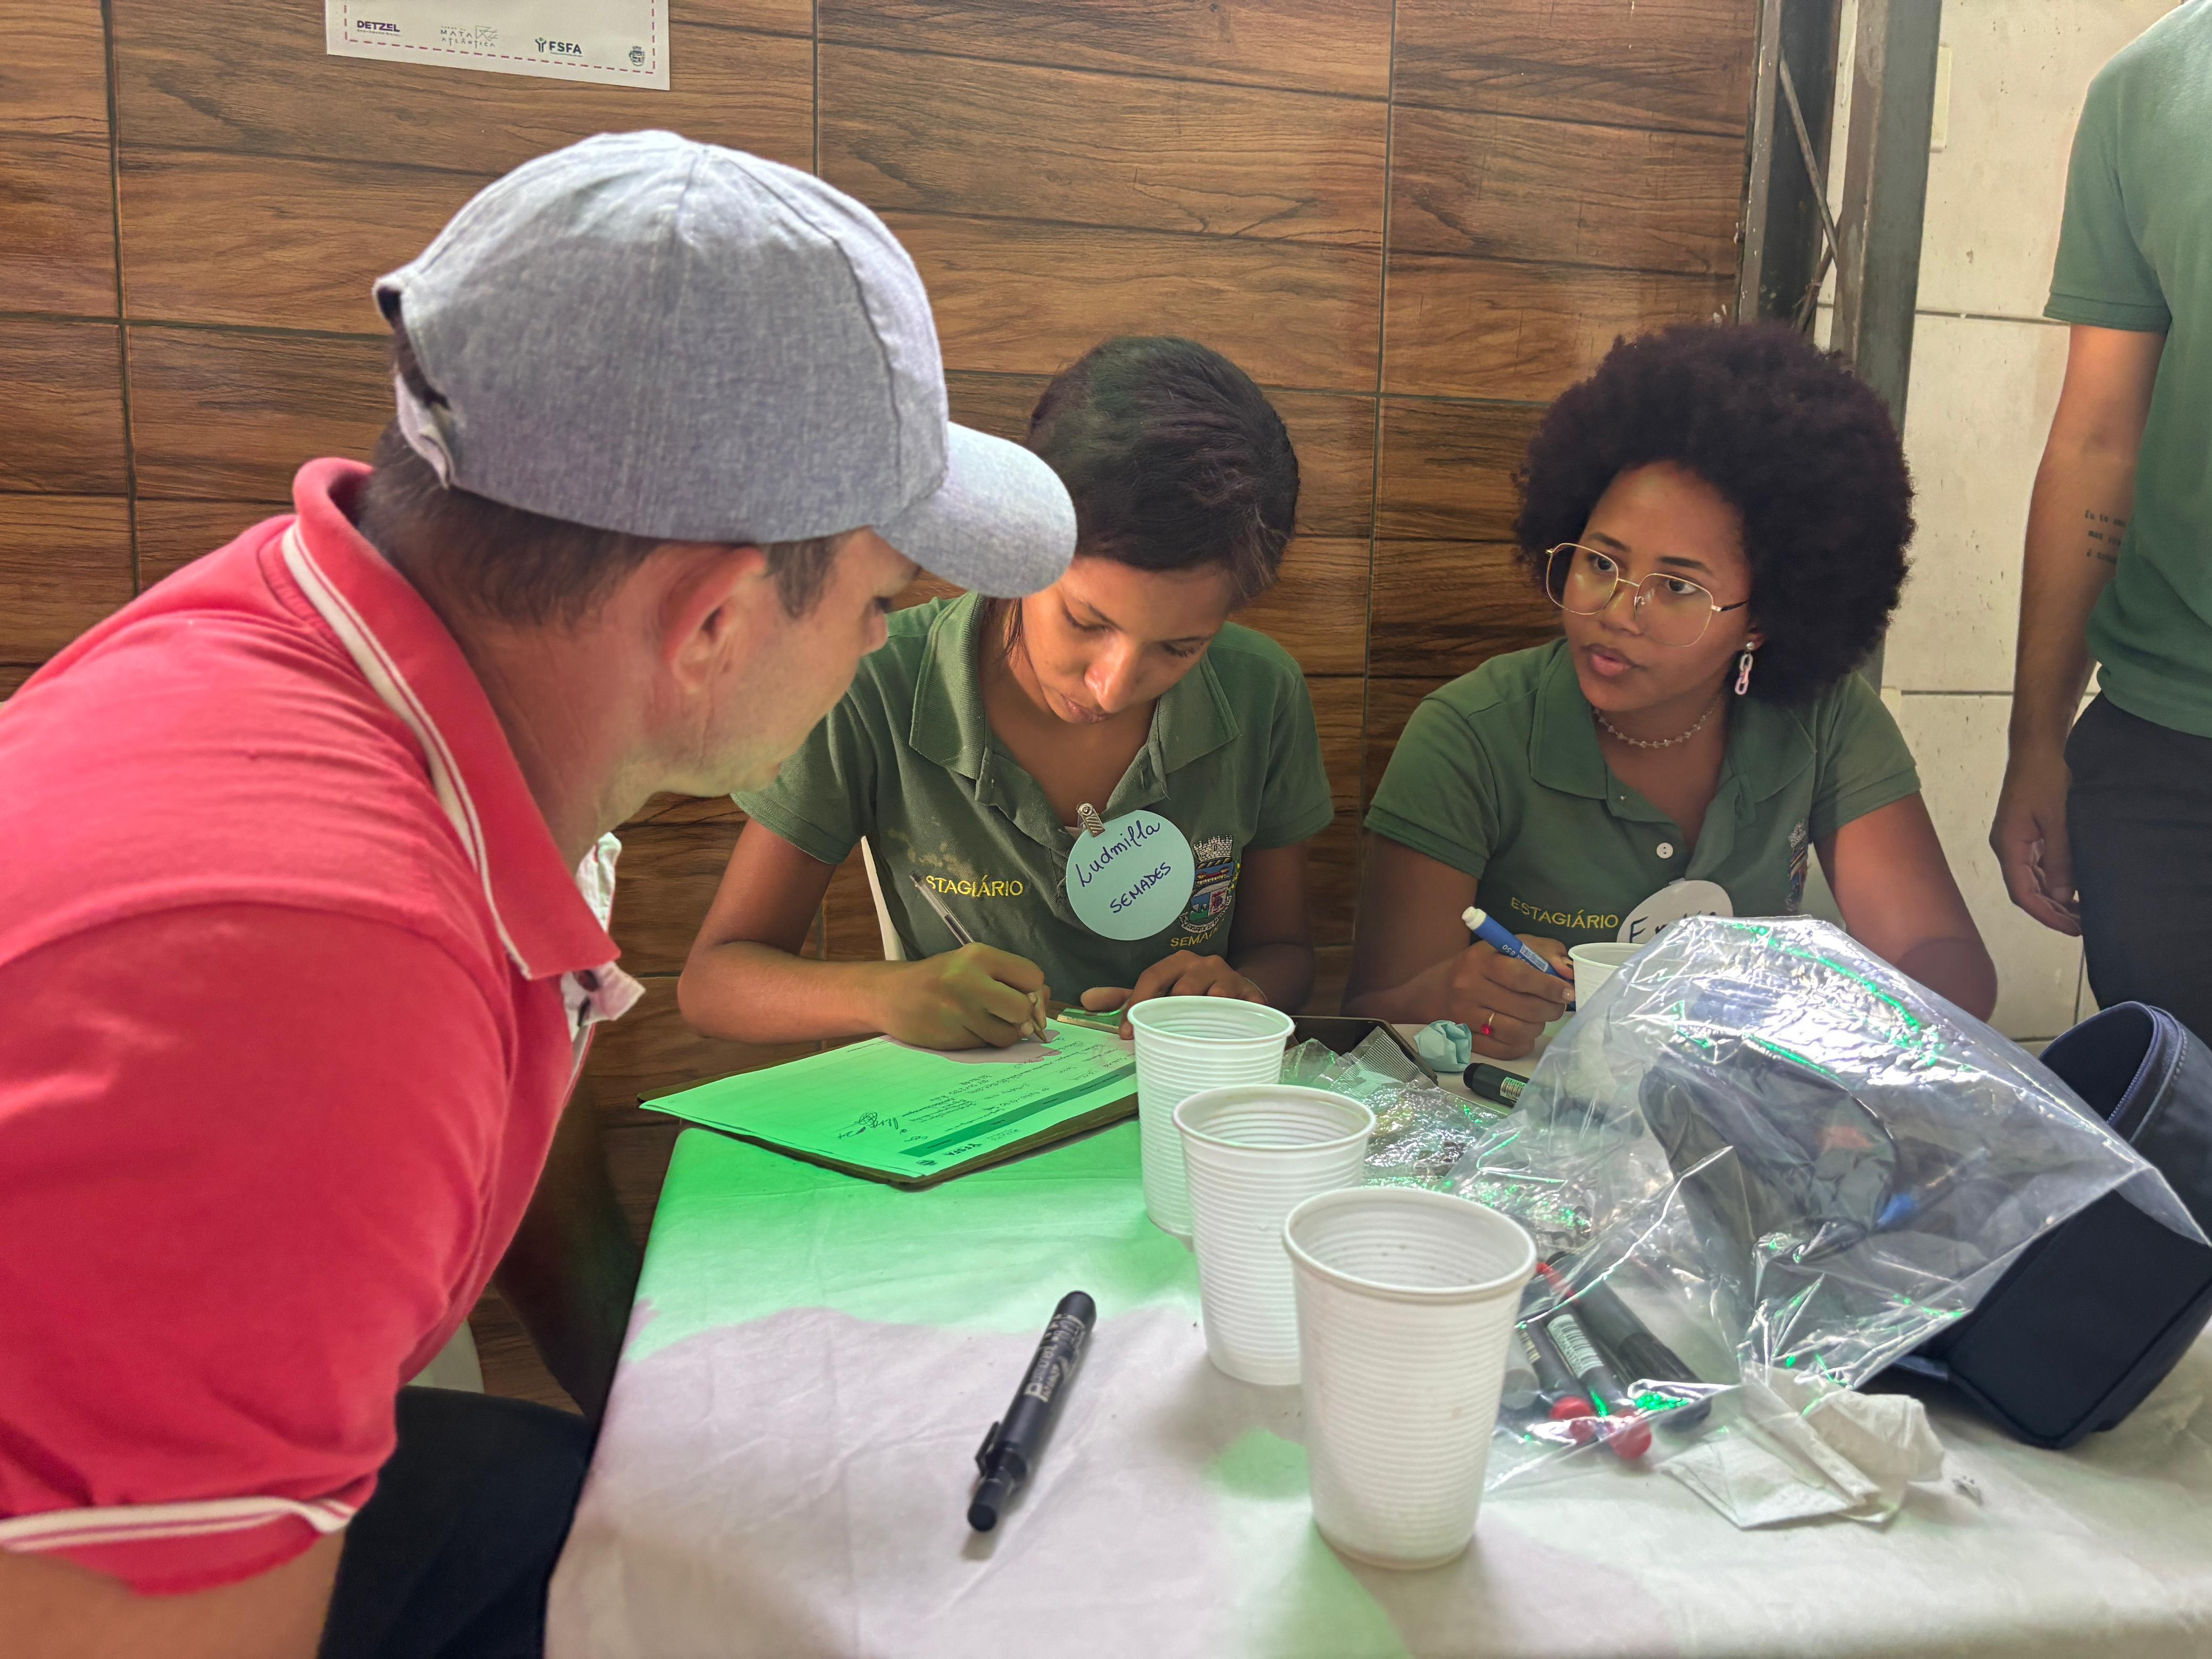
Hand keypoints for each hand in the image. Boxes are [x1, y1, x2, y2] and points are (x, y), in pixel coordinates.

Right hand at [881, 945, 1049, 1048]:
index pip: (1033, 976)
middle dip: (1022, 1017)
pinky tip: (965, 1029)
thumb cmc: (940, 979)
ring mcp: (959, 1011)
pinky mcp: (951, 1036)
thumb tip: (1043, 1002)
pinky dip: (982, 1041)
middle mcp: (970, 981)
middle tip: (1008, 1015)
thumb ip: (1009, 978)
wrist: (892, 995)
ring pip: (1008, 1034)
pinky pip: (986, 1046)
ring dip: (1002, 1033)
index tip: (1021, 994)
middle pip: (1024, 1009)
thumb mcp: (973, 965)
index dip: (1033, 990)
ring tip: (982, 1021)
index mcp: (979, 956)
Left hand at [1082, 952, 1268, 1037]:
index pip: (1152, 978)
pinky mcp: (1254, 999)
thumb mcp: (1159, 991)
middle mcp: (1205, 965)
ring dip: (1204, 1018)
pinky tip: (1230, 1038)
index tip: (1127, 1034)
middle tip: (1158, 1038)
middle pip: (1184, 988)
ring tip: (1193, 1037)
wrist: (1240, 989)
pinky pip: (1247, 1011)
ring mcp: (1231, 981)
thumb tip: (1085, 999)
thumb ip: (1124, 997)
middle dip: (1169, 1014)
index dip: (1137, 1004)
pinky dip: (1239, 1023)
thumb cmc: (1192, 993)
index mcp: (1178, 962)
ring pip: (1216, 997)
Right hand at [1442, 934, 1572, 1060]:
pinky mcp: (1466, 1040)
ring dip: (1538, 1026)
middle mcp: (1469, 989)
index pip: (1520, 976)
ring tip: (1540, 1017)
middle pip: (1524, 1007)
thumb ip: (1543, 952)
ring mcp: (1466, 1018)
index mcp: (1479, 960)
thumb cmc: (1482, 965)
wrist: (1436, 991)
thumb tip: (1570, 972)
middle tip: (1558, 1005)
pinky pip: (1505, 1050)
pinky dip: (1523, 1043)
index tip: (1568, 991)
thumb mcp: (1507, 946)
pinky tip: (1524, 1032)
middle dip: (1551, 1008)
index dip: (1549, 986)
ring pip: (1517, 1031)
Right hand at [1990, 745, 2080, 935]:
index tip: (2071, 928)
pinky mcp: (2024, 832)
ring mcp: (2014, 839)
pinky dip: (2052, 881)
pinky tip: (2071, 886)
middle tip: (2082, 925)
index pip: (2023, 893)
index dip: (2046, 915)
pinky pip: (2035, 865)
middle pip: (2025, 890)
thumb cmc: (2045, 777)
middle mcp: (2007, 846)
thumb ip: (2059, 859)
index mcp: (2008, 845)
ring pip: (2031, 879)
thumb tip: (2060, 896)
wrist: (2037, 746)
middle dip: (2052, 911)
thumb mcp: (2058, 820)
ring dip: (2053, 898)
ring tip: (2080, 911)